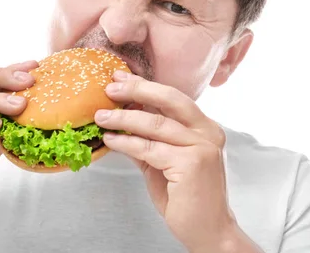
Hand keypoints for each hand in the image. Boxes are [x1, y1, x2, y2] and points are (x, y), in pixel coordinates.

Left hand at [95, 70, 234, 252]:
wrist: (208, 231)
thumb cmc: (186, 197)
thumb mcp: (164, 161)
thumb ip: (148, 140)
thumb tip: (121, 119)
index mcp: (205, 127)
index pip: (172, 98)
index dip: (145, 86)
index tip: (120, 78)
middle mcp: (208, 132)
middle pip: (169, 99)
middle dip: (137, 90)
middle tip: (110, 87)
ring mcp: (202, 146)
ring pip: (156, 123)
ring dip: (124, 117)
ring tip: (101, 116)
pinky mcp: (192, 163)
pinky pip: (149, 148)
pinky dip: (126, 142)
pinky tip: (111, 139)